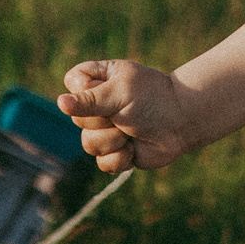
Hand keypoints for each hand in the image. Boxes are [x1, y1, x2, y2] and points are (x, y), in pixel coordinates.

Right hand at [59, 59, 191, 172]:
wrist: (183, 123)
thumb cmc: (153, 99)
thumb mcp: (120, 93)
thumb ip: (90, 100)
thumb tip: (61, 103)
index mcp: (98, 80)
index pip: (71, 83)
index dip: (83, 91)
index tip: (106, 90)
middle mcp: (98, 105)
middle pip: (77, 119)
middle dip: (103, 121)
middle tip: (126, 114)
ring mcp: (105, 130)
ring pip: (88, 144)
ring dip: (113, 141)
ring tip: (131, 133)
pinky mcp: (115, 152)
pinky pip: (102, 163)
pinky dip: (119, 159)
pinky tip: (134, 149)